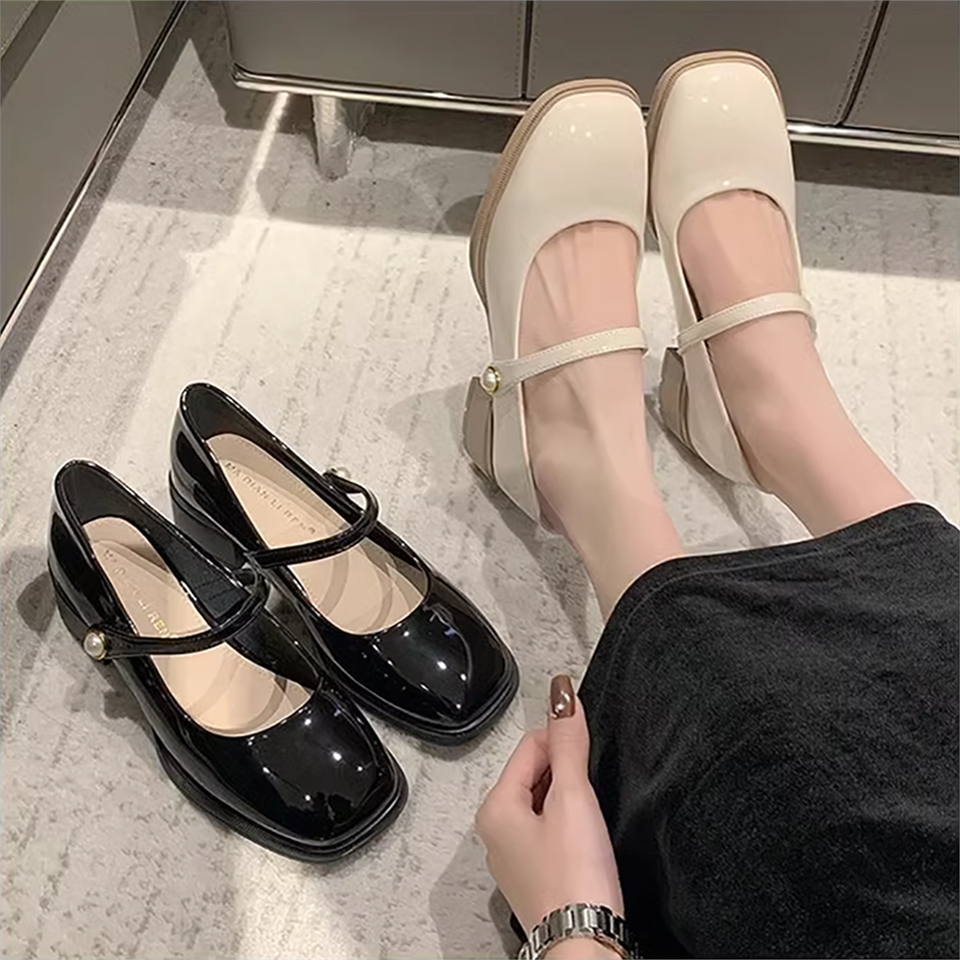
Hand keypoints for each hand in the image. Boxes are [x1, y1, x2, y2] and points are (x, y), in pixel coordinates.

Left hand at [475, 675, 623, 942]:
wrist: (585, 945)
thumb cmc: (575, 876)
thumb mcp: (574, 798)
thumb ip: (568, 744)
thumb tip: (561, 694)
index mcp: (495, 807)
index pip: (529, 747)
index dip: (562, 740)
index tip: (588, 746)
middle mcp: (495, 830)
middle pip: (533, 774)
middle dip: (565, 773)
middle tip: (591, 793)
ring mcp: (513, 856)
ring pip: (542, 803)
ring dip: (568, 799)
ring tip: (590, 819)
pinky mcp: (535, 875)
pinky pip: (548, 831)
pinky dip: (568, 826)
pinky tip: (586, 840)